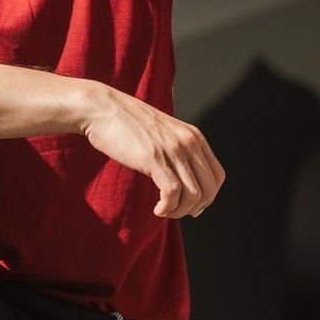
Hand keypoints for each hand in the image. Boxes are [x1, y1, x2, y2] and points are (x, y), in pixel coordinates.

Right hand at [78, 85, 226, 218]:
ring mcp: (173, 150)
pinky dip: (168, 207)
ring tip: (164, 211)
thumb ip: (177, 151)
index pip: (217, 176)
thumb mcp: (163, 133)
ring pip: (193, 195)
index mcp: (194, 136)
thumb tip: (185, 182)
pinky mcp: (154, 158)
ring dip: (180, 211)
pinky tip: (158, 209)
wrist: (102, 108)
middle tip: (176, 212)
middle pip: (209, 189)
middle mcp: (188, 142)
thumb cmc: (127, 124)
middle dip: (195, 208)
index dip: (208, 197)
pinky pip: (172, 193)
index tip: (191, 206)